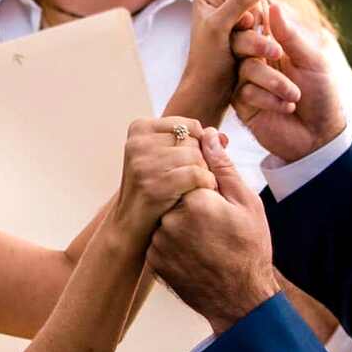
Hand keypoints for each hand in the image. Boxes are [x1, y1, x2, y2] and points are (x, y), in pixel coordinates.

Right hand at [115, 117, 218, 235]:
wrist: (129, 226)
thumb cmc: (154, 189)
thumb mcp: (166, 159)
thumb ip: (193, 143)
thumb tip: (221, 136)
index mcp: (139, 128)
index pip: (189, 126)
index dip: (199, 147)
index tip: (188, 165)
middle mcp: (139, 143)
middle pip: (193, 141)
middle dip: (200, 161)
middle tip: (191, 180)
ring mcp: (144, 164)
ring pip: (197, 157)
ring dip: (204, 174)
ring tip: (194, 188)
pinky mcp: (155, 185)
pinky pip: (198, 175)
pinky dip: (205, 185)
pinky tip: (198, 194)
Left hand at [151, 127, 278, 330]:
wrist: (239, 300)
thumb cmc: (250, 249)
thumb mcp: (246, 204)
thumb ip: (223, 167)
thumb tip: (207, 135)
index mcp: (194, 200)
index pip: (185, 165)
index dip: (200, 172)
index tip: (214, 188)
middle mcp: (170, 219)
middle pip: (171, 188)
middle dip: (188, 192)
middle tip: (212, 216)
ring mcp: (158, 242)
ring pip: (163, 211)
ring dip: (178, 215)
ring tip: (205, 234)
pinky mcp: (153, 260)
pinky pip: (158, 235)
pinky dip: (171, 237)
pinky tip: (194, 248)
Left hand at [168, 0, 272, 118]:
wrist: (210, 88)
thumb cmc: (209, 60)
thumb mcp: (220, 27)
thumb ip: (241, 2)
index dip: (250, 13)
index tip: (237, 32)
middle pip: (255, 3)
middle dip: (256, 25)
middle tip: (245, 44)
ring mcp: (231, 13)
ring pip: (262, 16)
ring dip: (261, 34)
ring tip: (255, 50)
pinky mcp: (242, 28)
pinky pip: (264, 26)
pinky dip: (264, 39)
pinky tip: (261, 52)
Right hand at [230, 0, 347, 163]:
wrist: (319, 135)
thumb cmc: (322, 94)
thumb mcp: (312, 60)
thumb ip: (290, 36)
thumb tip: (273, 5)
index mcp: (275, 45)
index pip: (257, 24)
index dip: (256, 20)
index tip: (261, 20)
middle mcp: (258, 61)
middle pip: (242, 41)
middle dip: (259, 45)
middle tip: (277, 54)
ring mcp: (249, 82)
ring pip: (247, 68)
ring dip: (273, 81)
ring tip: (295, 95)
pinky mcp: (243, 104)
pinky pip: (246, 92)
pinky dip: (269, 99)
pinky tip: (287, 107)